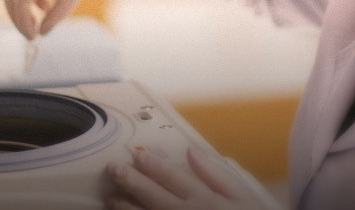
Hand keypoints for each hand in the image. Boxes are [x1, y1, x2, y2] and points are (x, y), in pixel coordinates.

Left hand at [104, 146, 279, 209]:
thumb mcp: (243, 197)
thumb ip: (217, 174)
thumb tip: (190, 150)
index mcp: (203, 199)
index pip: (171, 176)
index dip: (151, 164)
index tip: (136, 154)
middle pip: (151, 195)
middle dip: (130, 181)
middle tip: (113, 169)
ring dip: (125, 207)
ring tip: (110, 198)